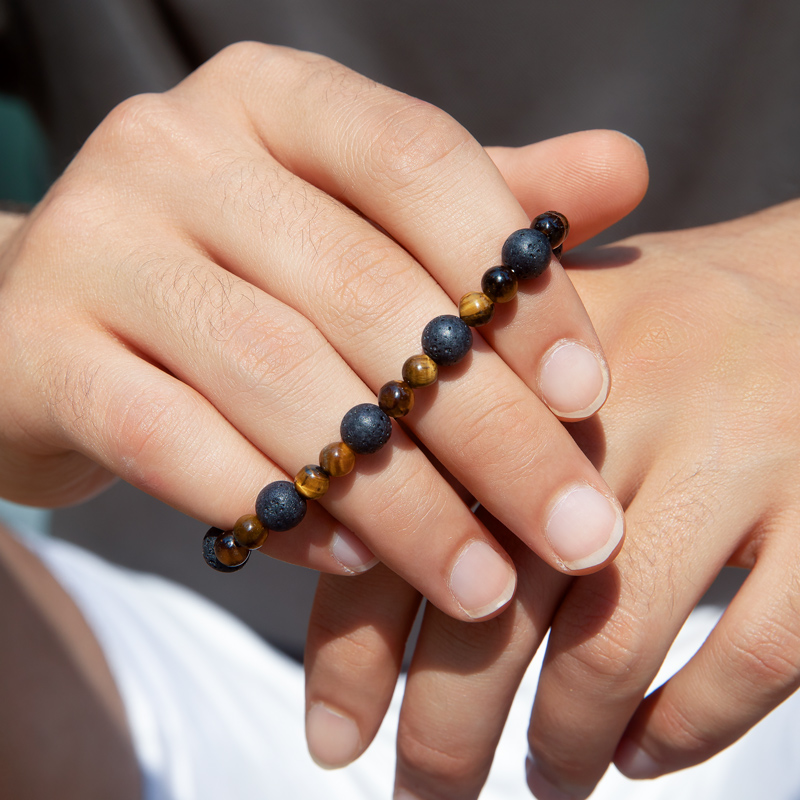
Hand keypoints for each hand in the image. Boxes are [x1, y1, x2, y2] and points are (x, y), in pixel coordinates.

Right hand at [0, 45, 643, 613]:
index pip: (419, 162)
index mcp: (272, 98)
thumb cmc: (242, 271)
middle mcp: (175, 149)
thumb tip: (625, 169)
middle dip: (489, 433)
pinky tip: (356, 558)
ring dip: (401, 502)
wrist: (57, 312)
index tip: (591, 393)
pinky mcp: (39, 354)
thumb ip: (478, 202)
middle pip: (366, 297)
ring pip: (281, 383)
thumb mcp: (358, 219)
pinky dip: (278, 509)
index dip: (515, 280)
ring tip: (484, 584)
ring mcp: (95, 247)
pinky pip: (179, 447)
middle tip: (575, 530)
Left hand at [305, 198, 799, 796]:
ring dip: (561, 745)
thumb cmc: (655, 332)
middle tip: (421, 795)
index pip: (402, 520)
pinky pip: (751, 653)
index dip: (354, 645)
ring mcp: (727, 454)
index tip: (330, 737)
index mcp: (520, 365)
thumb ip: (455, 425)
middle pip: (491, 601)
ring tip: (543, 781)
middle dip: (444, 730)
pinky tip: (648, 752)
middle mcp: (613, 408)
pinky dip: (690, 728)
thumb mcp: (543, 350)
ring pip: (610, 648)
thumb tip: (358, 551)